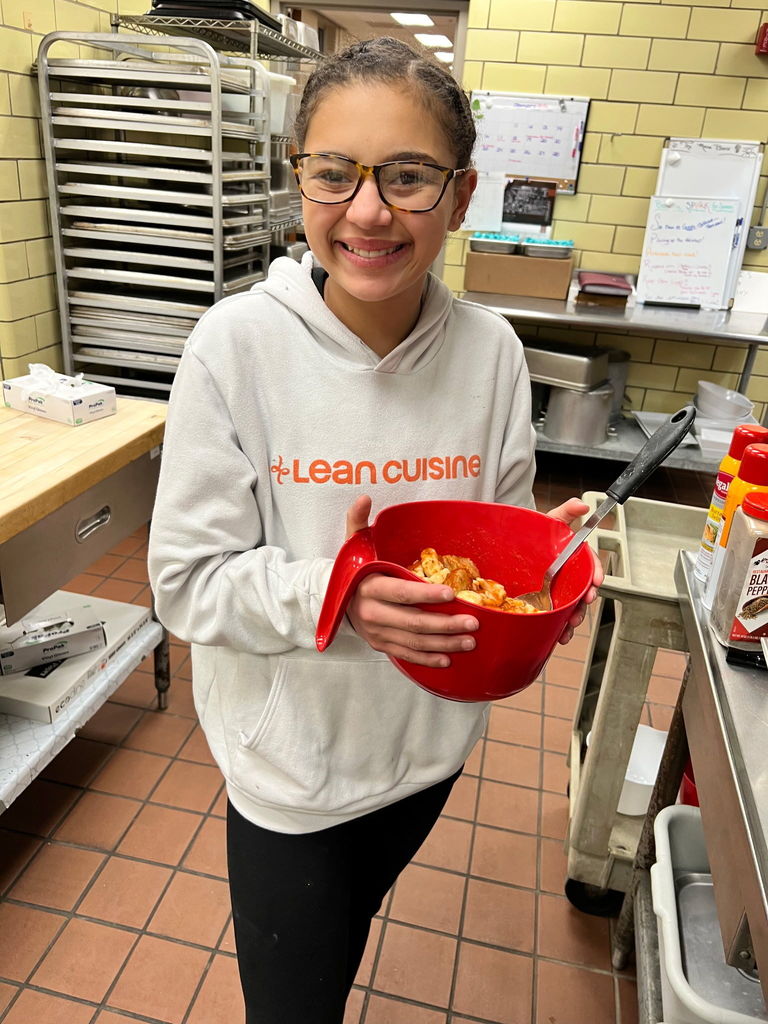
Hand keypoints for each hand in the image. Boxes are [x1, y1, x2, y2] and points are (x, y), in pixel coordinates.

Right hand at [344, 495, 479, 667]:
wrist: (336, 600)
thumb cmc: (353, 571)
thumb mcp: (354, 545)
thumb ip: (358, 521)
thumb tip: (364, 498)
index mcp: (369, 588)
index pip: (401, 593)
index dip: (426, 594)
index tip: (451, 594)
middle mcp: (373, 614)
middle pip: (413, 622)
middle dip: (446, 624)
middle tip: (473, 623)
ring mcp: (377, 633)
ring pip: (414, 641)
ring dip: (444, 644)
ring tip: (470, 642)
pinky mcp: (381, 645)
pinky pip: (406, 655)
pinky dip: (427, 659)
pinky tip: (448, 659)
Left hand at [546, 498, 603, 644]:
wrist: (514, 544)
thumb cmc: (537, 533)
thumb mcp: (551, 520)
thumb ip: (567, 511)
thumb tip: (582, 504)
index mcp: (573, 557)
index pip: (590, 565)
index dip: (596, 573)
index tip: (597, 582)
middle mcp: (568, 574)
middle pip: (582, 590)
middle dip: (584, 603)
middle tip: (582, 608)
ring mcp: (558, 589)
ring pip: (571, 606)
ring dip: (574, 618)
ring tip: (570, 626)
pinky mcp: (546, 600)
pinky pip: (556, 615)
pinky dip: (559, 627)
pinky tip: (558, 634)